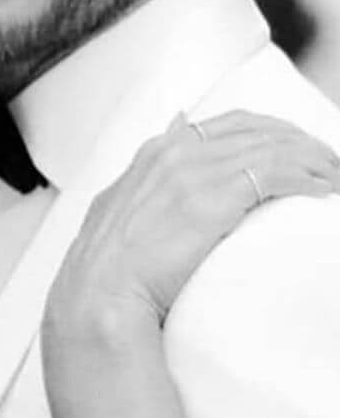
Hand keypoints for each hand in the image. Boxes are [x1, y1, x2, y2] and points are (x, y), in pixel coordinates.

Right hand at [44, 111, 339, 339]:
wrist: (100, 293)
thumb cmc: (110, 265)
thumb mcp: (119, 206)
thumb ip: (145, 175)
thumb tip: (171, 136)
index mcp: (155, 153)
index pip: (229, 124)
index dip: (270, 133)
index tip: (294, 152)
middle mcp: (175, 152)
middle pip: (257, 129)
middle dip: (300, 142)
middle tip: (326, 165)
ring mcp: (193, 172)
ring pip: (273, 146)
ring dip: (314, 160)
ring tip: (333, 178)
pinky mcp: (214, 198)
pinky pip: (277, 172)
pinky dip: (308, 178)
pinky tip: (323, 191)